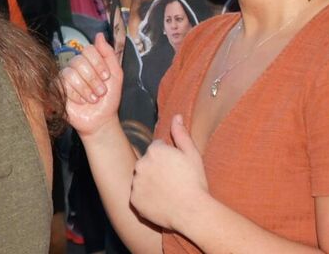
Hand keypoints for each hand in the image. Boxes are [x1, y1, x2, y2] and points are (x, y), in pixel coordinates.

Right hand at [59, 33, 123, 136]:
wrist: (101, 119)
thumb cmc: (108, 98)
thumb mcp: (116, 74)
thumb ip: (109, 53)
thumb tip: (99, 35)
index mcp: (89, 60)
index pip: (89, 49)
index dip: (99, 64)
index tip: (106, 77)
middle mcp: (75, 65)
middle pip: (79, 62)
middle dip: (94, 80)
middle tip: (101, 92)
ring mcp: (65, 76)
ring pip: (71, 74)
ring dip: (86, 90)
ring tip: (92, 99)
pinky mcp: (57, 89)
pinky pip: (63, 85)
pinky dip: (77, 96)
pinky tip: (81, 102)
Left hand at [129, 115, 211, 234]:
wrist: (192, 212)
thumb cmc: (194, 182)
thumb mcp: (192, 154)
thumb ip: (181, 134)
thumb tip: (176, 116)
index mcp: (154, 150)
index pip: (157, 148)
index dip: (168, 157)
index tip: (176, 167)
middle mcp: (140, 164)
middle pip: (146, 162)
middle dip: (156, 168)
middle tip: (172, 180)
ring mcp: (136, 183)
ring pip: (141, 179)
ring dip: (149, 183)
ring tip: (167, 192)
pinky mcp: (133, 200)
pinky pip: (138, 196)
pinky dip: (146, 198)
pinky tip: (160, 202)